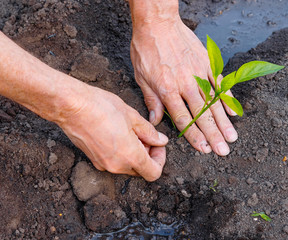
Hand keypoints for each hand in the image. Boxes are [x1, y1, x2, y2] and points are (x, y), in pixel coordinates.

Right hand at [59, 85, 167, 180]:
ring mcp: (102, 164)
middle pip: (140, 170)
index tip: (157, 144)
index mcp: (130, 156)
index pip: (154, 172)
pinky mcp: (92, 159)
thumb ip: (149, 132)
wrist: (70, 106)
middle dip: (147, 155)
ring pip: (126, 166)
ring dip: (132, 154)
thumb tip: (161, 141)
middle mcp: (116, 166)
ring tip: (128, 131)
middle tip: (144, 135)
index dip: (160, 159)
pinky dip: (119, 153)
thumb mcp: (131, 116)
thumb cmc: (101, 107)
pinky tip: (115, 134)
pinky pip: (112, 162)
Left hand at [130, 18, 237, 155]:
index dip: (194, 136)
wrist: (157, 23)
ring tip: (231, 137)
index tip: (203, 149)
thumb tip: (155, 121)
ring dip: (223, 122)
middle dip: (213, 135)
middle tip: (223, 150)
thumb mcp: (141, 77)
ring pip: (213, 102)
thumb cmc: (146, 49)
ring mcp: (198, 73)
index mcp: (167, 90)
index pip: (183, 119)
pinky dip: (226, 97)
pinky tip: (232, 111)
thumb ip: (151, 100)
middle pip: (202, 114)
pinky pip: (219, 83)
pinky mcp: (206, 62)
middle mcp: (185, 84)